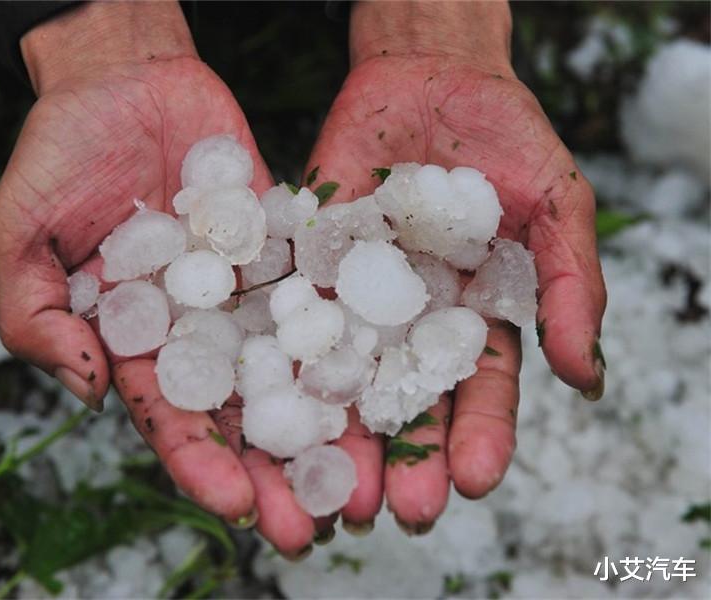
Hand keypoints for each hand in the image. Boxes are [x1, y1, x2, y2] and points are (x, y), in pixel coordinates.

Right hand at [0, 2, 318, 555]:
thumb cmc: (60, 155)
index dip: (201, 464)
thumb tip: (87, 386)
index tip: (238, 506)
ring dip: (321, 422)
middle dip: (273, 469)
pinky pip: (317, 294)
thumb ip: (36, 313)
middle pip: (241, 411)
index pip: (170, 417)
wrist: (123, 82)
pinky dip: (346, 334)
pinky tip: (380, 376)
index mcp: (136, 340)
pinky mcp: (285, 249)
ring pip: (289, 367)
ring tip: (358, 475)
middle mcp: (200, 326)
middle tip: (312, 522)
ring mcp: (247, 291)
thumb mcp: (18, 233)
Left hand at [301, 1, 606, 533]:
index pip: (479, 392)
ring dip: (335, 432)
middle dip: (401, 457)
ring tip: (328, 486)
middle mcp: (411, 322)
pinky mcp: (307, 264)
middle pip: (405, 401)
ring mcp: (356, 297)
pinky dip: (280, 355)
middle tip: (391, 511)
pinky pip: (291, 313)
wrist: (431, 79)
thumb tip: (586, 379)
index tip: (472, 481)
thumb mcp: (557, 206)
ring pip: (343, 374)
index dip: (478, 437)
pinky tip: (269, 401)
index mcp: (475, 319)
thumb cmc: (507, 140)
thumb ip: (571, 287)